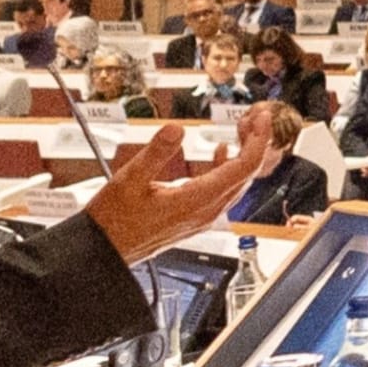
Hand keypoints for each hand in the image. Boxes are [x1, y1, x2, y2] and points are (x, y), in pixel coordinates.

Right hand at [88, 114, 272, 266]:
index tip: (262, 116)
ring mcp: (202, 217)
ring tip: (241, 127)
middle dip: (255, 141)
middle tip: (255, 115)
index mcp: (197, 201)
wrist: (105, 251)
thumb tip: (177, 128)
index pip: (244, 167)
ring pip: (237, 183)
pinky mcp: (195, 218)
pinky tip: (220, 153)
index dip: (258, 138)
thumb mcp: (129, 180)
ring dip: (243, 153)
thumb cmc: (113, 221)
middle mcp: (206, 211)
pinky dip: (228, 168)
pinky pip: (223, 191)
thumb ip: (156, 152)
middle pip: (246, 173)